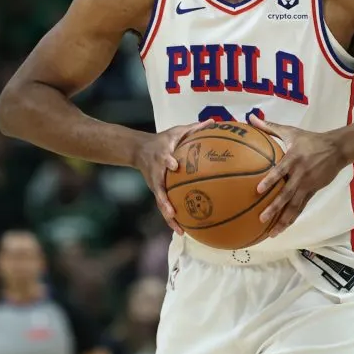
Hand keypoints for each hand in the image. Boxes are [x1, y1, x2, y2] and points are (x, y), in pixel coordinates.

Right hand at [134, 119, 214, 234]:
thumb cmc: (163, 140)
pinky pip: (164, 206)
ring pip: (161, 202)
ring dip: (168, 216)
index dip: (168, 161)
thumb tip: (214, 122)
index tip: (174, 165)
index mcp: (162, 155)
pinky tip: (183, 231)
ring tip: (179, 229)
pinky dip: (172, 219)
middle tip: (172, 210)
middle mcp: (157, 172)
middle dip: (164, 199)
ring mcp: (155, 184)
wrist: (138, 150)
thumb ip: (195, 128)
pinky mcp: (156, 191)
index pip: (164, 158)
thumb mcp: (176, 131)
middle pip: (159, 188)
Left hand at [249, 115, 346, 236]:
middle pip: (286, 194)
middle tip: (261, 219)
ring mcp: (307, 185)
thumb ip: (269, 127)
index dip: (270, 181)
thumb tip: (251, 117)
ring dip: (283, 220)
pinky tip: (283, 228)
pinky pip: (301, 207)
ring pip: (294, 206)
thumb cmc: (310, 139)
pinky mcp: (313, 191)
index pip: (280, 172)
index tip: (258, 190)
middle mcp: (300, 175)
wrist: (337, 149)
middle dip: (274, 208)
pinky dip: (292, 218)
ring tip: (272, 233)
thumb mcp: (291, 131)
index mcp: (293, 159)